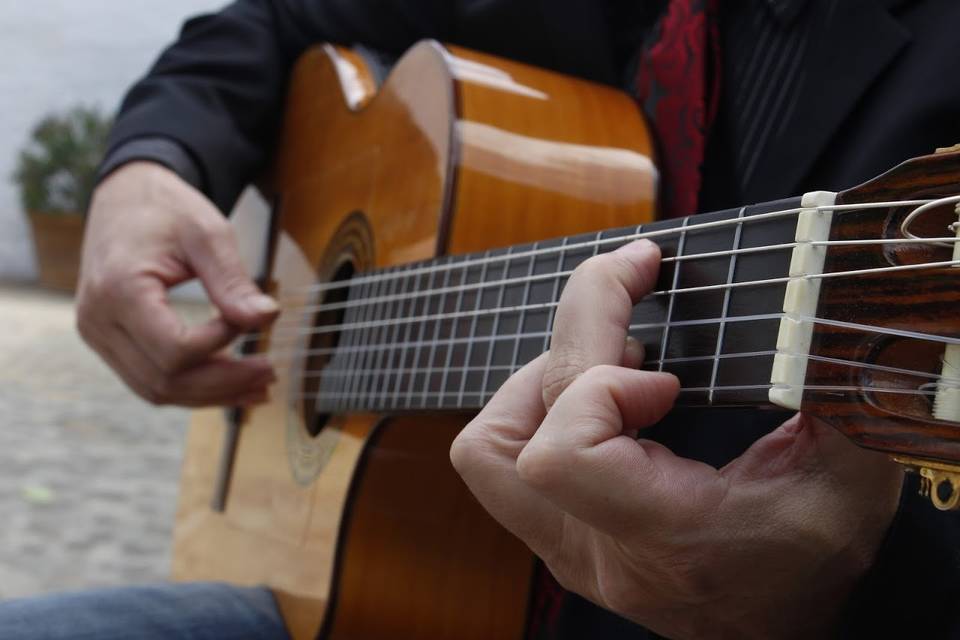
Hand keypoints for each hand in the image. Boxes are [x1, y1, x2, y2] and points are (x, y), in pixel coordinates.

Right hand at [77, 161, 277, 406]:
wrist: (126, 197)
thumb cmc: (165, 208)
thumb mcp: (207, 233)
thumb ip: (233, 281)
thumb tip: (266, 319)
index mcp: (119, 290)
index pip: (175, 349)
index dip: (221, 343)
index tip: (250, 320)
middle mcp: (98, 320)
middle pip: (165, 379)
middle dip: (223, 383)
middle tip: (270, 373)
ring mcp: (98, 335)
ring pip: (156, 389)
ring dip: (210, 394)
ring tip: (257, 386)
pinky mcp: (108, 341)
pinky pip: (149, 379)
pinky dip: (191, 387)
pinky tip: (229, 383)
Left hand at [450, 240, 902, 638]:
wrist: (786, 634)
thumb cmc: (819, 559)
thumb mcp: (850, 472)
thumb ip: (833, 390)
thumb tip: (807, 306)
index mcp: (665, 535)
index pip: (562, 452)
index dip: (605, 386)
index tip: (669, 377)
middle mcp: (596, 552)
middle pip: (515, 434)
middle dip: (575, 334)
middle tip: (633, 290)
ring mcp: (569, 551)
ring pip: (487, 452)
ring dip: (534, 380)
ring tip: (607, 354)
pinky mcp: (561, 542)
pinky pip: (506, 466)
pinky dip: (541, 410)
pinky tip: (604, 395)